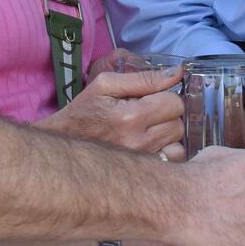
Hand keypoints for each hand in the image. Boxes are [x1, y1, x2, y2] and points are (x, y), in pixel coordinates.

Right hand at [39, 54, 183, 155]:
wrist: (65, 149)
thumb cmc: (83, 112)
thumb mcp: (105, 85)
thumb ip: (143, 78)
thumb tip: (177, 73)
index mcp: (129, 117)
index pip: (173, 102)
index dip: (165, 95)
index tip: (152, 97)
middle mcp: (138, 142)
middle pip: (178, 123)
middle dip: (168, 114)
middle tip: (149, 112)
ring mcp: (142, 160)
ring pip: (179, 142)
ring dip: (169, 133)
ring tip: (150, 129)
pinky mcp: (143, 172)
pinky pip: (173, 160)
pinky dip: (169, 151)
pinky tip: (153, 145)